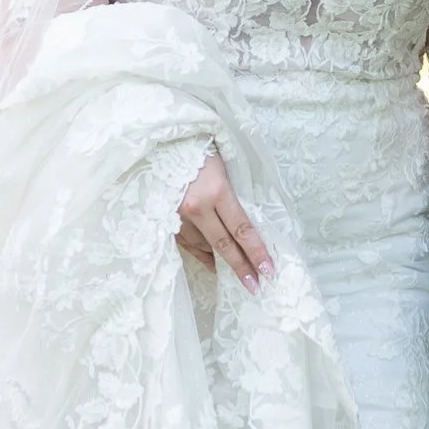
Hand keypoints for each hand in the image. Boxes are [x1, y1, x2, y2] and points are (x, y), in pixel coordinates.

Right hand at [175, 145, 272, 289]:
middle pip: (224, 245)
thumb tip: (247, 226)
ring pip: (205, 247)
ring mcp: (178, 216)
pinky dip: (202, 255)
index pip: (242, 229)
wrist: (161, 141)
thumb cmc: (199, 148)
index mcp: (215, 191)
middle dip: (241, 267)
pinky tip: (213, 264)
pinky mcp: (165, 220)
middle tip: (255, 286)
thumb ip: (233, 196)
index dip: (256, 251)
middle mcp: (196, 207)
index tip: (268, 270)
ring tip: (239, 274)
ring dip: (222, 262)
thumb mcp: (224, 167)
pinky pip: (187, 244)